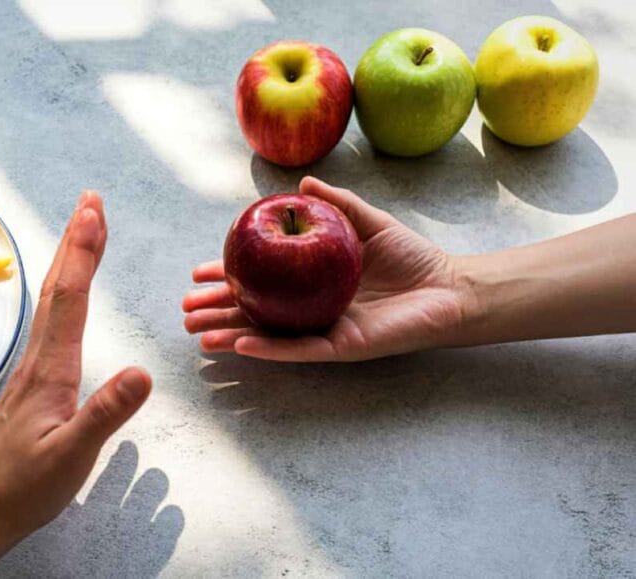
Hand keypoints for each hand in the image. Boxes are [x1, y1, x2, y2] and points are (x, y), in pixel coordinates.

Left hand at [0, 192, 151, 577]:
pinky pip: (50, 323)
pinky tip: (66, 297)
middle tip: (90, 202)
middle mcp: (39, 360)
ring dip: (68, 262)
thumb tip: (143, 371)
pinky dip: (63, 293)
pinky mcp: (32, 384)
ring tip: (83, 233)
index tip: (94, 212)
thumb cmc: (23, 487)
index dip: (83, 253)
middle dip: (76, 241)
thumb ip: (105, 413)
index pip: (70, 299)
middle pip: (58, 288)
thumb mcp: (72, 455)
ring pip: (51, 303)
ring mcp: (32, 370)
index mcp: (51, 370)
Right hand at [183, 177, 472, 361]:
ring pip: (267, 337)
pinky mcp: (341, 348)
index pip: (260, 281)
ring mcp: (322, 331)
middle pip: (253, 313)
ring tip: (199, 334)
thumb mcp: (367, 221)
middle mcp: (310, 310)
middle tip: (186, 312)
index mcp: (310, 283)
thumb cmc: (413, 258)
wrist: (450, 288)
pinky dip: (268, 349)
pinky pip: (298, 349)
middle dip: (217, 313)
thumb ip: (336, 203)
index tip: (198, 274)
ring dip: (231, 336)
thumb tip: (300, 184)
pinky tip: (240, 344)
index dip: (227, 279)